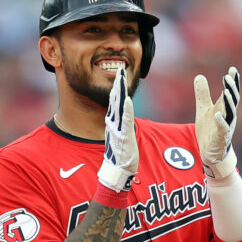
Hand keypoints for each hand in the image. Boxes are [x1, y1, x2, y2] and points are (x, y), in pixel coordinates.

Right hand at [97, 68, 137, 191]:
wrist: (119, 170)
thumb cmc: (123, 154)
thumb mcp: (124, 136)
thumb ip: (123, 125)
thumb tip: (125, 117)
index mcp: (115, 123)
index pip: (116, 102)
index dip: (117, 88)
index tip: (119, 75)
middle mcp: (114, 124)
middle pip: (115, 101)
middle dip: (117, 86)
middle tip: (119, 71)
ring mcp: (118, 129)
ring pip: (118, 108)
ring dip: (120, 94)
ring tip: (120, 81)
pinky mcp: (123, 136)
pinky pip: (124, 121)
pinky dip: (125, 110)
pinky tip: (127, 100)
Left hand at [194, 66, 239, 178]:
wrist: (210, 151)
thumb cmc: (209, 129)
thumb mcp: (203, 109)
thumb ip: (202, 94)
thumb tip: (199, 76)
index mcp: (225, 108)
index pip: (230, 93)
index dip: (232, 82)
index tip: (233, 69)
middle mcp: (228, 116)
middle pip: (232, 100)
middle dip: (232, 88)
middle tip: (229, 77)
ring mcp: (226, 126)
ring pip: (230, 113)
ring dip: (229, 102)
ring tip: (226, 91)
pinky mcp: (221, 137)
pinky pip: (223, 129)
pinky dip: (221, 121)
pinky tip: (217, 114)